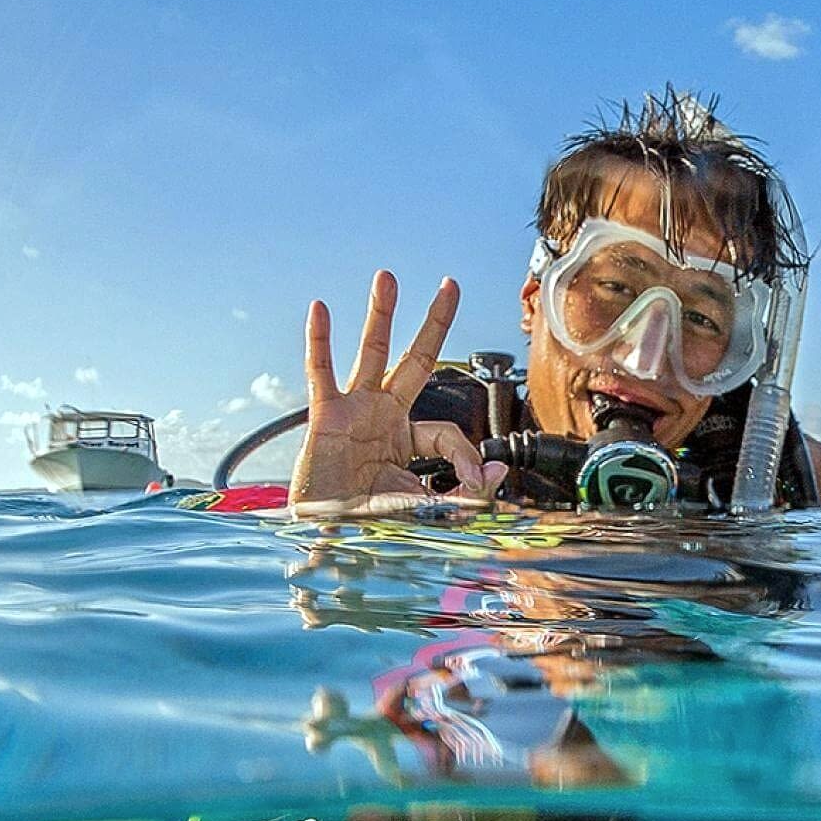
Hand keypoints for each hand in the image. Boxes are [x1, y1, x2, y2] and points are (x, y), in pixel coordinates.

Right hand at [290, 271, 508, 515]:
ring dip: (381, 315)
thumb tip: (499, 470)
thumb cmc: (368, 527)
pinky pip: (322, 373)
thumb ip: (465, 497)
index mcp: (406, 439)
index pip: (448, 433)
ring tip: (388, 278)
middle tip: (450, 285)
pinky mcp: (326, 419)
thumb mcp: (427, 512)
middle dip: (433, 324)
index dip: (467, 458)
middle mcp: (383, 417)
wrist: (325, 542)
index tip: (474, 484)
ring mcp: (354, 414)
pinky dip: (321, 341)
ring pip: (372, 354)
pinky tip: (321, 309)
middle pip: (415, 361)